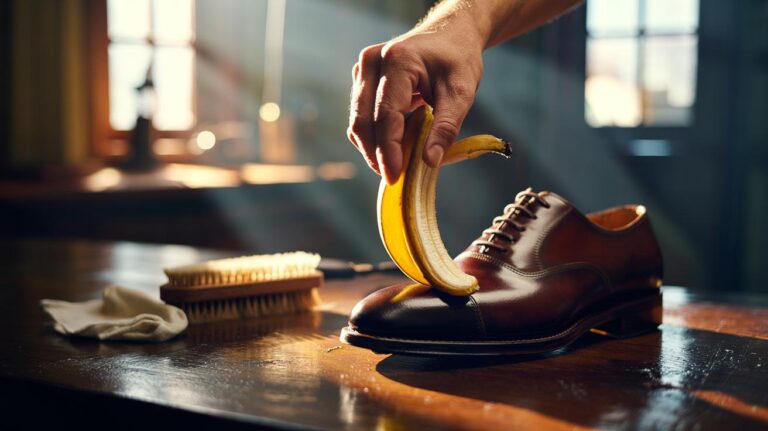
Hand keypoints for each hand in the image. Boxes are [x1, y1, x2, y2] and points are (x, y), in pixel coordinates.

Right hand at [347, 10, 485, 183]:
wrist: (449, 35)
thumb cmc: (457, 60)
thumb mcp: (462, 92)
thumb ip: (446, 127)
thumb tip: (430, 162)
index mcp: (398, 61)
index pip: (385, 115)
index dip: (388, 150)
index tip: (395, 177)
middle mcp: (372, 63)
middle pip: (363, 121)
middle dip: (377, 154)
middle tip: (396, 178)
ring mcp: (362, 70)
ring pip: (358, 122)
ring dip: (375, 147)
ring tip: (400, 161)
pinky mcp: (362, 80)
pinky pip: (361, 117)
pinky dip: (375, 136)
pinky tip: (396, 144)